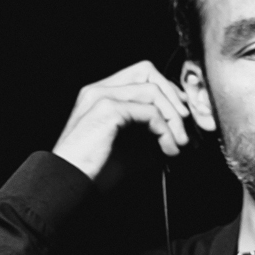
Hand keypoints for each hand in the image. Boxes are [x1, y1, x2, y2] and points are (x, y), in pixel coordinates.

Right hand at [51, 60, 191, 179]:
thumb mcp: (129, 150)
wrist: (69, 184)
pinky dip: (165, 130)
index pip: (141, 74)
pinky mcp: (108, 109)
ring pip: (153, 90)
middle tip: (185, 124)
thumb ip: (150, 136)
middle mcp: (99, 89)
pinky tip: (167, 148)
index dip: (166, 90)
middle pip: (148, 70)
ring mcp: (102, 96)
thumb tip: (179, 135)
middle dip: (172, 96)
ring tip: (178, 143)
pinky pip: (149, 111)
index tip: (181, 115)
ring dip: (173, 117)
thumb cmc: (93, 171)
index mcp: (100, 94)